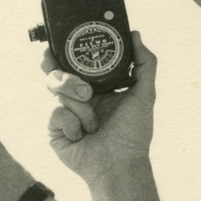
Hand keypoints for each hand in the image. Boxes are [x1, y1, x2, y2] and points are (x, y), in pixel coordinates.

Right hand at [44, 31, 156, 185]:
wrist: (118, 165)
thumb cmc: (133, 134)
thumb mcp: (145, 94)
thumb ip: (145, 63)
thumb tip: (135, 34)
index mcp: (98, 86)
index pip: (77, 61)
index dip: (68, 51)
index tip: (64, 42)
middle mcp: (79, 96)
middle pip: (57, 71)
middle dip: (66, 76)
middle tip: (85, 90)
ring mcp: (65, 112)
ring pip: (55, 88)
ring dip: (78, 105)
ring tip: (93, 121)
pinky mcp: (55, 129)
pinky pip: (55, 112)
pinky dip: (73, 124)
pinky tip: (83, 135)